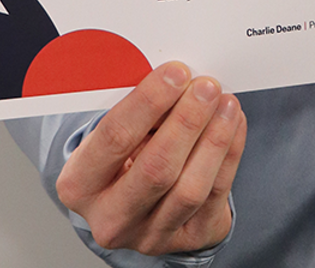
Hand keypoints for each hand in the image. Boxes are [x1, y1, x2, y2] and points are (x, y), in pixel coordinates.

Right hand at [56, 62, 245, 257]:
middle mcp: (109, 219)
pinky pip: (215, 195)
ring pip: (189, 189)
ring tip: (226, 103)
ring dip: (214, 139)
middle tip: (207, 86)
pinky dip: (229, 154)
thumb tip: (181, 77)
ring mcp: (148, 236)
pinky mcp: (186, 241)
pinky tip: (234, 123)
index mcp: (80, 184)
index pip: (114, 138)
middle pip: (156, 169)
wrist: (138, 201)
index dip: (149, 102)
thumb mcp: (117, 130)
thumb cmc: (126, 152)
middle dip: (187, 121)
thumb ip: (142, 107)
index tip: (177, 73)